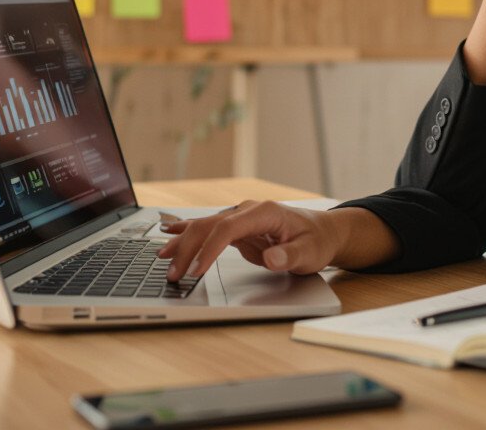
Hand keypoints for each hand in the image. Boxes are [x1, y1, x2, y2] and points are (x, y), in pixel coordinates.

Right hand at [156, 200, 342, 281]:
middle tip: (173, 274)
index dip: (209, 250)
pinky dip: (189, 234)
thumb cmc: (316, 240)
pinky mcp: (238, 229)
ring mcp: (241, 218)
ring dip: (184, 243)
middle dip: (188, 249)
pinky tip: (171, 234)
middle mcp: (248, 211)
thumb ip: (290, 255)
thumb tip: (272, 258)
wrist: (322, 232)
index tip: (196, 271)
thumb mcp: (309, 252)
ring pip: (205, 227)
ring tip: (162, 258)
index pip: (228, 229)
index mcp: (264, 212)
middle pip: (210, 226)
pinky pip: (210, 231)